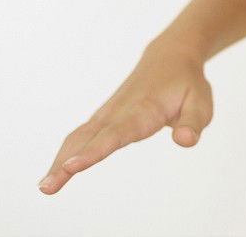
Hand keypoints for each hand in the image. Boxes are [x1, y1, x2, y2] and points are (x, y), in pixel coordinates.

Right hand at [38, 40, 214, 193]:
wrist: (170, 57)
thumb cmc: (187, 83)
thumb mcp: (201, 102)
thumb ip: (193, 123)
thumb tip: (185, 141)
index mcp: (143, 110)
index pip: (116, 134)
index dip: (94, 151)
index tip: (72, 166)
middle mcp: (119, 111)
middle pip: (89, 139)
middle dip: (66, 163)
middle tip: (46, 188)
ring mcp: (108, 113)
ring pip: (79, 137)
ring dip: (59, 161)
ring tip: (44, 187)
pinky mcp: (103, 117)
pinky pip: (80, 135)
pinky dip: (65, 153)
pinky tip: (54, 173)